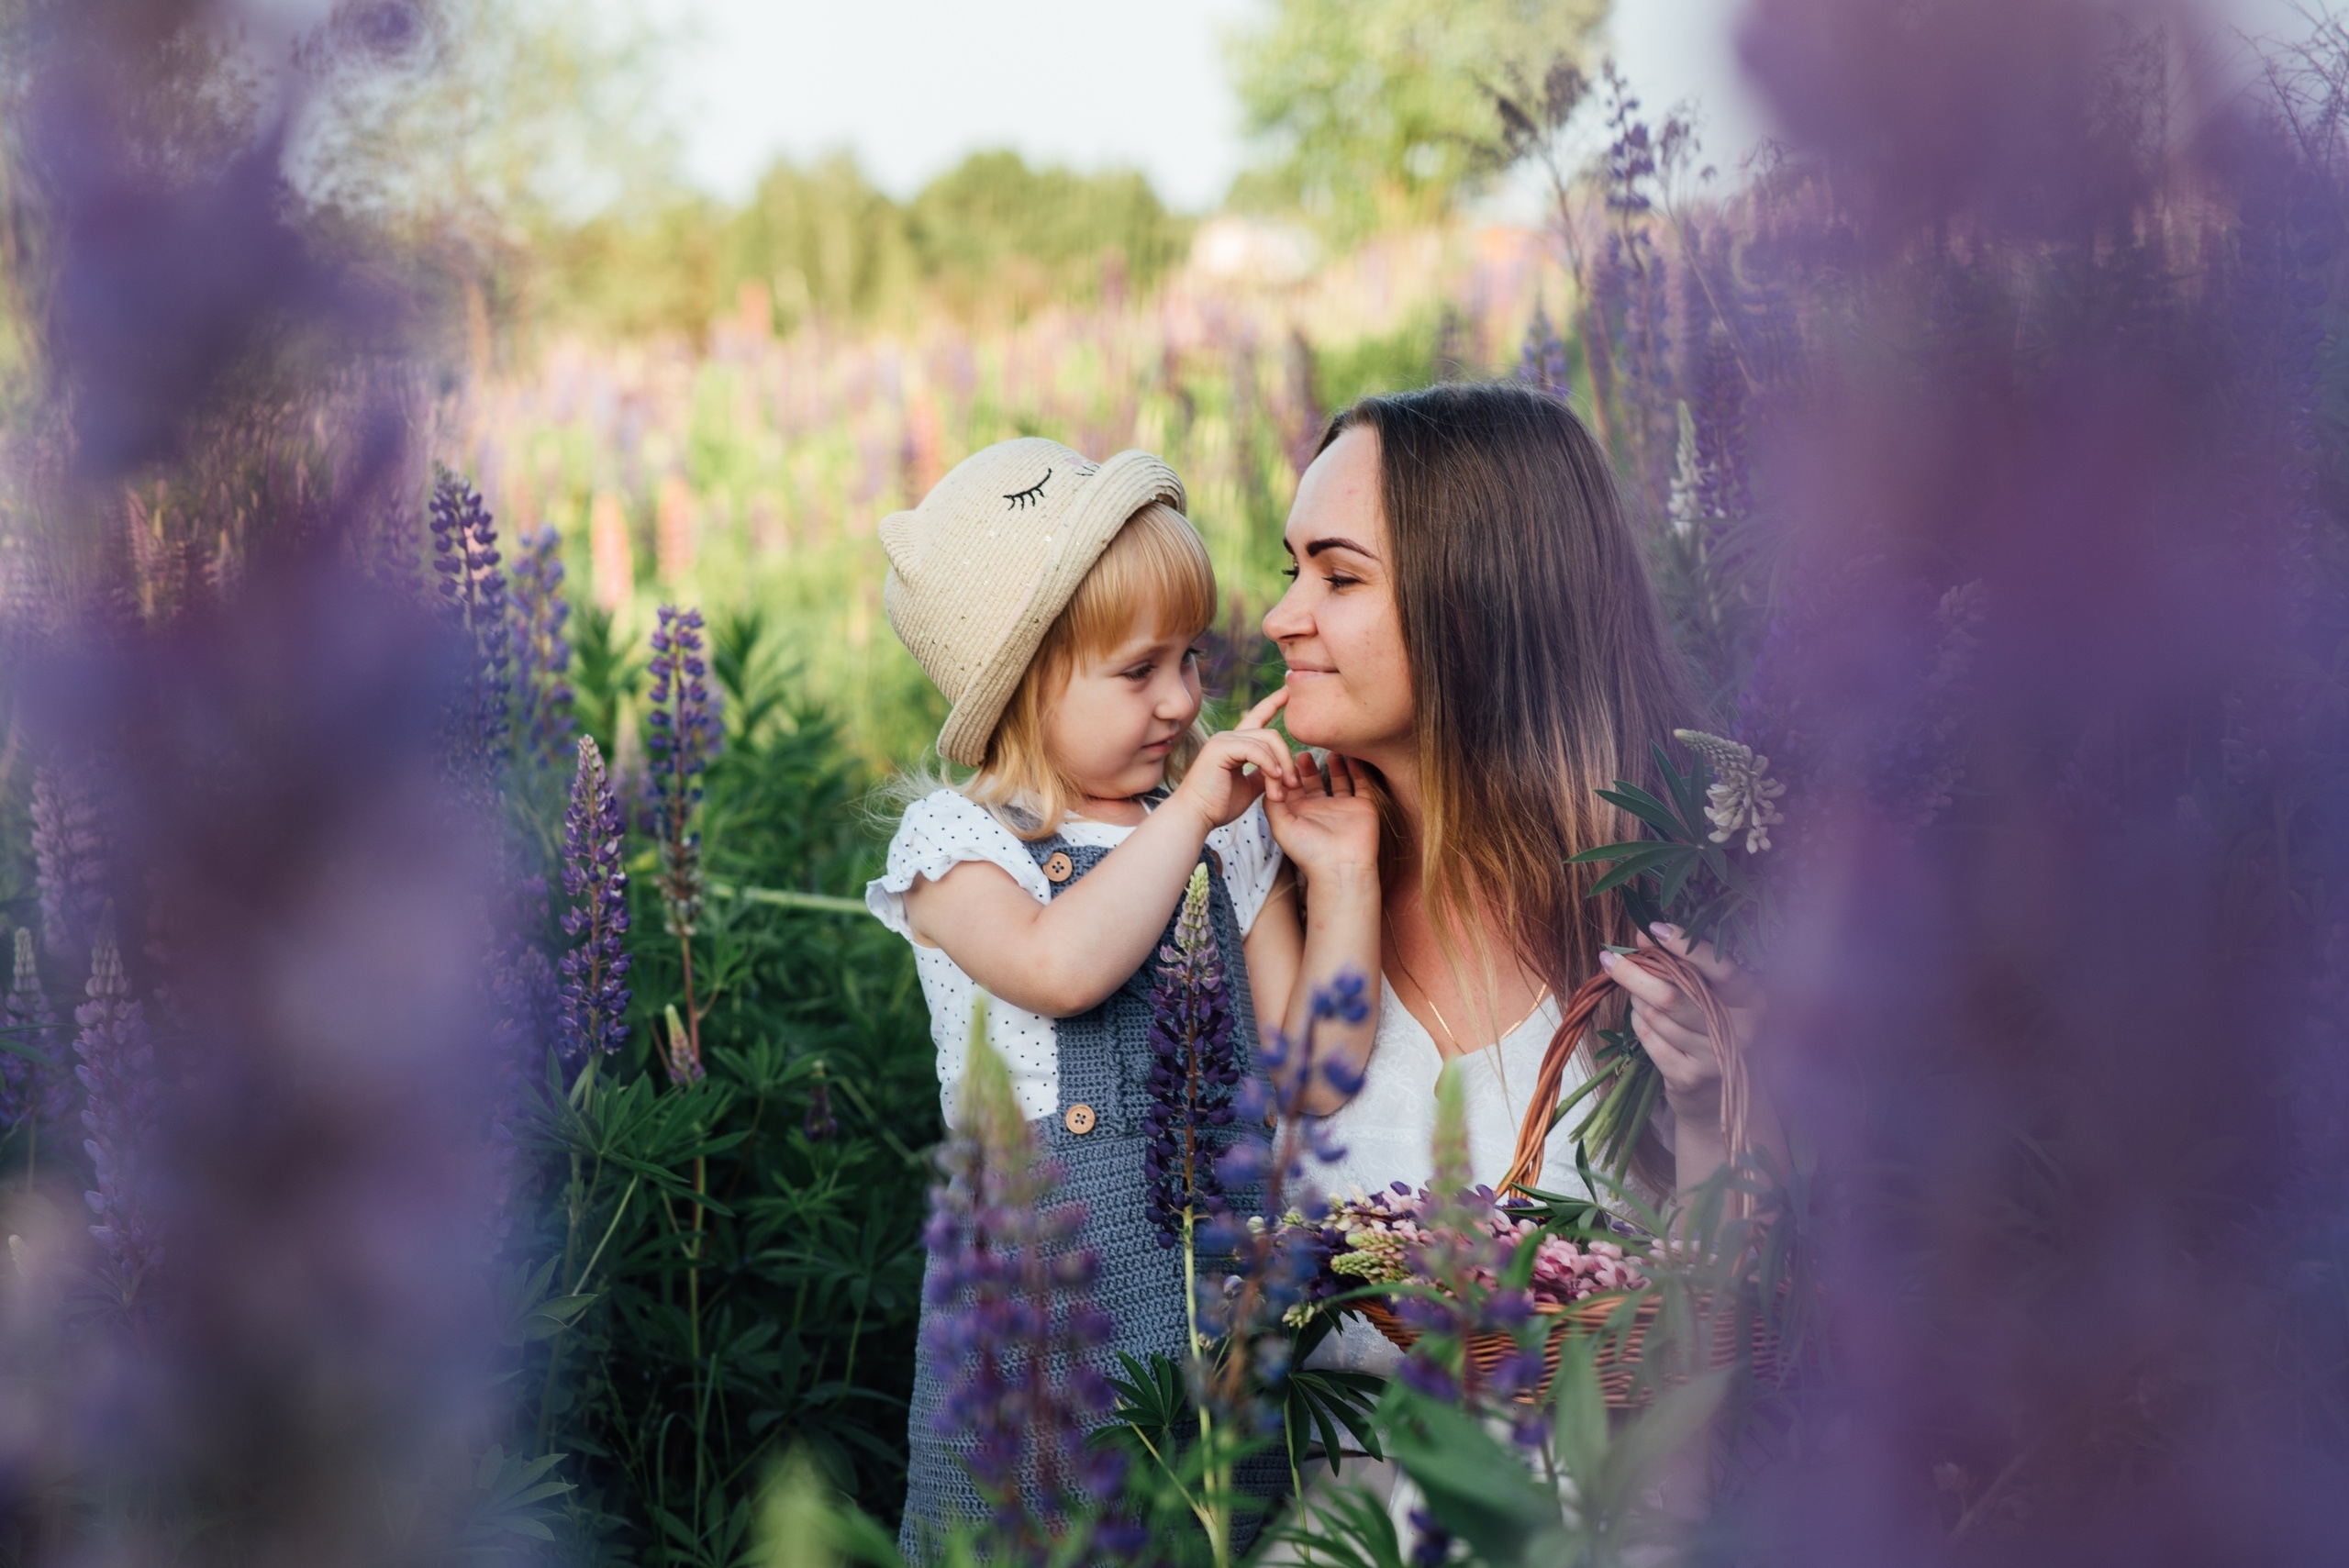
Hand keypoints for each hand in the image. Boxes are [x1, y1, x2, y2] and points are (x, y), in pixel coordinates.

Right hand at [1168, 690, 1303, 829]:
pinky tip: (1274, 778)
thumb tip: (1280, 771)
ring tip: (1281, 792)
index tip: (1287, 692)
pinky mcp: (1221, 748)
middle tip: (1293, 785)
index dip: (1273, 703)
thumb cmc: (1217, 806)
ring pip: (1267, 741)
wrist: (1195, 817)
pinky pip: (1255, 750)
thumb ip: (1263, 774)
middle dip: (1287, 759)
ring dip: (1279, 768)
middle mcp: (1228, 737)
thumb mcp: (1249, 787)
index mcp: (1234, 744)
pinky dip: (1268, 764)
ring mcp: (1223, 740)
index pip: (1257, 717)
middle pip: (1271, 735)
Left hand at [1263, 742, 1379, 884]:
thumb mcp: (1281, 825)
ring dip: (1335, 764)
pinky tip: (1352, 756)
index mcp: (1300, 813)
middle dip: (1307, 765)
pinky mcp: (1362, 807)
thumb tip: (1267, 779)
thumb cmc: (1308, 850)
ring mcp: (1342, 807)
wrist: (1340, 867)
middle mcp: (1320, 809)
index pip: (1292, 786)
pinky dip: (1358, 770)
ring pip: (1339, 779)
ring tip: (1330, 748)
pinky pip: (1361, 784)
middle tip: (1303, 751)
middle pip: (1313, 781)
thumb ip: (1271, 802)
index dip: (1287, 771)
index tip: (1283, 756)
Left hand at [1599, 924, 1765, 1124]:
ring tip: (1640, 994)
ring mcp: (1714, 1057)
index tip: (1654, 928)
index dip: (1685, 946)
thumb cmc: (1714, 1027)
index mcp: (1752, 1000)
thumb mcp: (1713, 994)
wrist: (1720, 1094)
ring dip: (1638, 1000)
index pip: (1720, 967)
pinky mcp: (1689, 1078)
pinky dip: (1639, 1023)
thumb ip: (1684, 963)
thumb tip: (1645, 935)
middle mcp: (1740, 1030)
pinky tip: (1645, 1019)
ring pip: (1655, 1015)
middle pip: (1673, 994)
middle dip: (1635, 973)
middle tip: (1610, 958)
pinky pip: (1648, 1038)